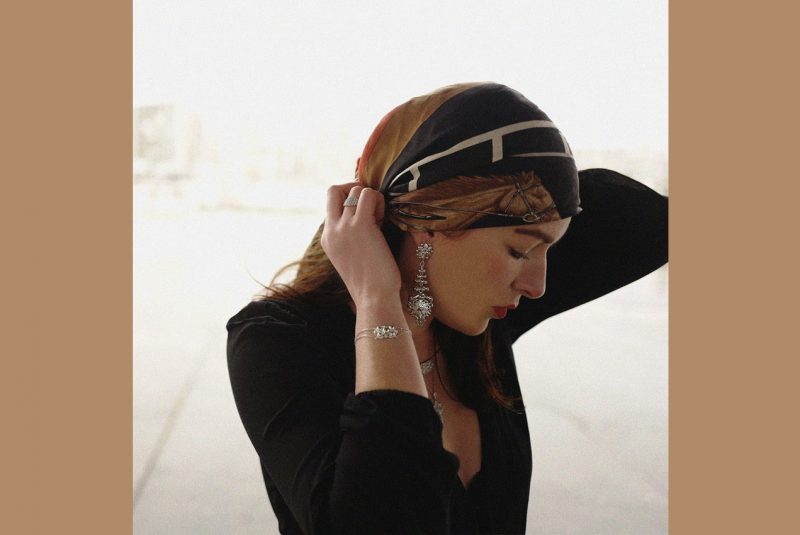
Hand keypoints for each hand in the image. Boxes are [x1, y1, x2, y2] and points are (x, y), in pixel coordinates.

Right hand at [320, 182, 402, 307]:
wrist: (374, 298)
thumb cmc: (370, 284)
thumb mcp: (351, 259)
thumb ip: (350, 240)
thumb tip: (367, 222)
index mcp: (327, 239)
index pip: (331, 206)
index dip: (350, 204)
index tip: (366, 217)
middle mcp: (331, 230)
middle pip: (332, 190)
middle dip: (352, 189)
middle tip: (369, 204)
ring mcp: (343, 227)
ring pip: (354, 189)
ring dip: (371, 198)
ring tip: (379, 218)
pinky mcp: (361, 225)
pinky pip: (368, 194)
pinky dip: (379, 201)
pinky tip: (383, 220)